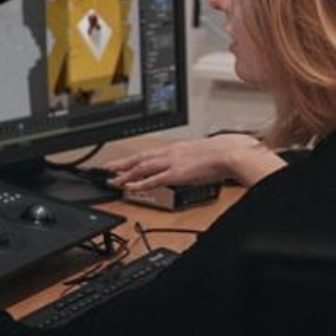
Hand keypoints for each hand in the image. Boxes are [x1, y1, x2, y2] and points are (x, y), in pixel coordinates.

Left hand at [105, 134, 285, 190]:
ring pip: (142, 167)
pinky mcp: (176, 173)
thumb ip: (189, 160)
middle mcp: (170, 153)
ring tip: (113, 181)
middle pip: (140, 158)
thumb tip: (187, 166)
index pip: (149, 153)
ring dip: (126, 174)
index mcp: (176, 148)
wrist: (228, 153)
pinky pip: (153, 180)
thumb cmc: (220, 153)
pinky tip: (130, 187)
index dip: (133, 158)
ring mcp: (171, 163)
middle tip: (108, 169)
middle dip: (122, 164)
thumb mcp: (199, 154)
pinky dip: (140, 184)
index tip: (122, 163)